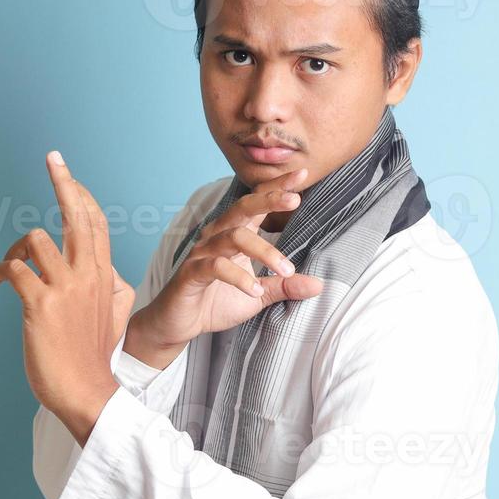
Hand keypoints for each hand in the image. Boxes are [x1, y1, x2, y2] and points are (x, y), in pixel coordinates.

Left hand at [0, 150, 135, 445]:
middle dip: (64, 182)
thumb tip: (110, 274)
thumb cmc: (93, 357)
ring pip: (36, 240)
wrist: (88, 391)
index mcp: (103, 275)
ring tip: (7, 266)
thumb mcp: (114, 316)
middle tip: (53, 158)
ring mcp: (65, 289)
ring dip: (15, 248)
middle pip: (77, 216)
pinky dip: (0, 271)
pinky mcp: (41, 305)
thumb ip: (112, 288)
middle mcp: (87, 275)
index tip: (67, 172)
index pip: (95, 223)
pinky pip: (15, 270)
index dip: (80, 194)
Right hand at [127, 167, 323, 366]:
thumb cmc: (215, 302)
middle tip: (295, 200)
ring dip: (263, 251)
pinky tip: (254, 290)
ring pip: (234, 237)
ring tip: (285, 270)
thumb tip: (319, 285)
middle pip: (242, 208)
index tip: (303, 174)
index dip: (277, 188)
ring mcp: (202, 253)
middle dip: (269, 200)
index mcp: (234, 235)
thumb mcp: (258, 296)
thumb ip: (284, 286)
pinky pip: (215, 267)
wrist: (179, 324)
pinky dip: (238, 277)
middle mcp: (217, 237)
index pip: (257, 204)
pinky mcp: (190, 273)